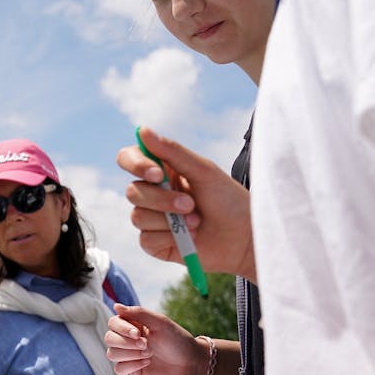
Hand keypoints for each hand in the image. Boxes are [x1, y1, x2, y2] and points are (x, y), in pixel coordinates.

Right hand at [105, 304, 206, 374]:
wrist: (190, 362)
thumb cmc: (177, 339)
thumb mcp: (160, 322)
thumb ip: (138, 313)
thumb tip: (116, 306)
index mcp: (132, 325)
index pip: (113, 323)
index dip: (122, 328)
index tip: (139, 333)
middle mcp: (127, 340)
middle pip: (109, 339)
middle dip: (127, 343)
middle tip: (147, 345)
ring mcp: (128, 356)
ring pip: (112, 354)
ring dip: (131, 354)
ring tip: (149, 354)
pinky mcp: (131, 371)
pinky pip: (119, 369)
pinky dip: (132, 365)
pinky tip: (147, 363)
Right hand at [119, 127, 255, 279]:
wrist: (245, 236)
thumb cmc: (228, 200)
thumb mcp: (203, 171)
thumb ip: (172, 151)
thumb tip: (143, 130)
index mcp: (161, 171)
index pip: (129, 160)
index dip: (136, 165)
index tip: (157, 174)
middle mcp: (153, 193)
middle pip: (133, 191)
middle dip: (162, 199)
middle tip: (191, 204)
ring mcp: (152, 219)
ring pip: (137, 216)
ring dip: (169, 220)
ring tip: (196, 222)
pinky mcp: (155, 243)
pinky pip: (146, 239)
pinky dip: (169, 238)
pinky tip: (189, 238)